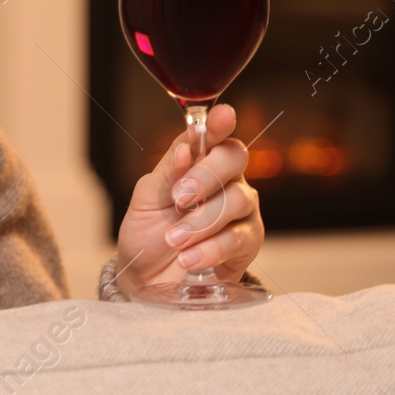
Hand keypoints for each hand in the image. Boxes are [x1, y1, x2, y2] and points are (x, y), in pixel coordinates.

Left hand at [113, 104, 263, 297]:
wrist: (146, 279)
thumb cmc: (148, 232)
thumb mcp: (147, 198)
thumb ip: (168, 172)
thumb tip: (185, 150)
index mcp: (200, 162)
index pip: (215, 135)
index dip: (219, 123)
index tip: (222, 115)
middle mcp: (227, 180)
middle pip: (235, 158)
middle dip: (205, 175)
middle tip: (179, 199)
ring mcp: (241, 212)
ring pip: (237, 199)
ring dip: (201, 221)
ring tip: (174, 239)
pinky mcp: (248, 244)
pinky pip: (239, 238)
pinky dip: (210, 249)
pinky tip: (189, 259)